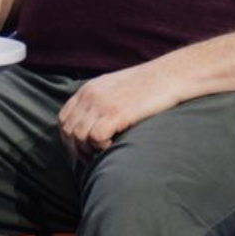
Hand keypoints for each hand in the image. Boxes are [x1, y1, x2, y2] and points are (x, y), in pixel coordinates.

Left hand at [56, 63, 185, 163]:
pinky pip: (95, 137)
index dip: (69, 138)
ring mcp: (101, 104)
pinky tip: (113, 146)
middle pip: (68, 130)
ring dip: (88, 150)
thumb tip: (93, 123)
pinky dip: (101, 147)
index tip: (80, 150)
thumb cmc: (148, 86)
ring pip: (79, 136)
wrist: (170, 75)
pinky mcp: (115, 113)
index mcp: (87, 90)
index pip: (64, 118)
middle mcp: (90, 96)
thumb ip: (100, 101)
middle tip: (90, 160)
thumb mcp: (115, 87)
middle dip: (76, 149)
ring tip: (103, 153)